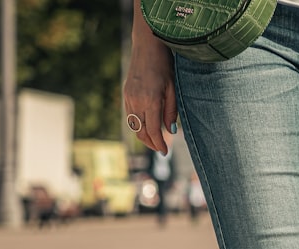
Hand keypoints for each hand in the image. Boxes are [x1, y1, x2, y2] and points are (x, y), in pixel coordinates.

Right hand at [124, 28, 176, 154]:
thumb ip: (171, 111)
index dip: (159, 144)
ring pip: (134, 125)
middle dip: (151, 143)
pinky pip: (130, 115)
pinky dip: (138, 125)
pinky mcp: (126, 94)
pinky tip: (147, 126)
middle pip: (141, 131)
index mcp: (151, 101)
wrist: (147, 46)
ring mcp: (129, 97)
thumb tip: (171, 131)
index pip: (154, 130)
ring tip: (155, 141)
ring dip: (144, 136)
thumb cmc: (164, 65)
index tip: (166, 152)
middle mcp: (137, 101)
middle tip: (161, 149)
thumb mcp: (173, 89)